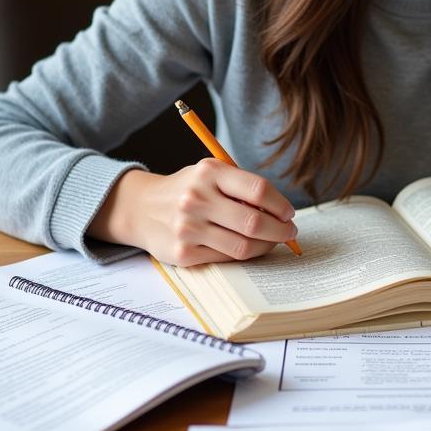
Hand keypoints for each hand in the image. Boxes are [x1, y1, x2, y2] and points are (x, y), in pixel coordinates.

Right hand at [90, 162, 297, 265]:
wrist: (142, 208)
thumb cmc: (189, 190)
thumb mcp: (210, 175)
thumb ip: (241, 188)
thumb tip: (281, 214)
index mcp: (209, 172)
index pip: (258, 190)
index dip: (280, 204)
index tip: (288, 213)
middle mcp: (196, 198)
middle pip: (254, 221)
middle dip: (280, 230)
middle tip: (289, 232)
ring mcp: (188, 228)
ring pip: (244, 246)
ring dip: (266, 245)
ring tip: (272, 241)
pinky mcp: (183, 253)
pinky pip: (226, 258)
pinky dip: (244, 255)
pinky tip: (248, 248)